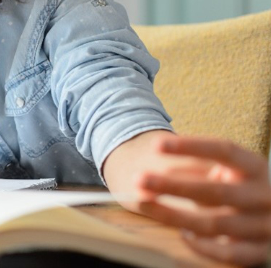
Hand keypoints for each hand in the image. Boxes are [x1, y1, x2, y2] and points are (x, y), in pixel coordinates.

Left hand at [134, 136, 270, 264]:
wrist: (258, 213)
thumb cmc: (228, 186)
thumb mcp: (218, 171)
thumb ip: (191, 171)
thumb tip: (148, 181)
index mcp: (254, 167)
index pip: (224, 150)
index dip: (191, 146)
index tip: (155, 144)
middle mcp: (263, 195)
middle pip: (216, 191)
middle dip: (173, 185)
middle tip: (138, 179)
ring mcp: (264, 225)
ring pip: (215, 223)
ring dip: (175, 216)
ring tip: (145, 205)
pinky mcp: (260, 250)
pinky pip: (227, 253)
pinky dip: (201, 245)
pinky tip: (182, 234)